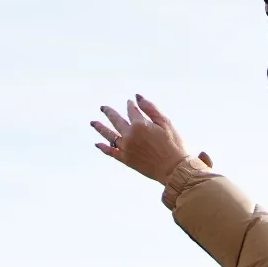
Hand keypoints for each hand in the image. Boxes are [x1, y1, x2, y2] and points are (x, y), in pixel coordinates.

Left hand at [91, 95, 209, 182]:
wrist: (174, 170)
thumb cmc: (174, 145)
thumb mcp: (166, 123)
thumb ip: (150, 108)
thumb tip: (136, 96)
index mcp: (140, 124)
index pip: (131, 110)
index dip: (130, 105)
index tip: (129, 102)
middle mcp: (129, 135)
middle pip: (116, 120)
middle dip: (109, 112)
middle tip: (103, 108)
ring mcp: (126, 148)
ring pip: (109, 135)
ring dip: (100, 128)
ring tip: (93, 123)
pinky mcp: (126, 160)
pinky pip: (111, 152)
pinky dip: (104, 148)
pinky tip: (97, 144)